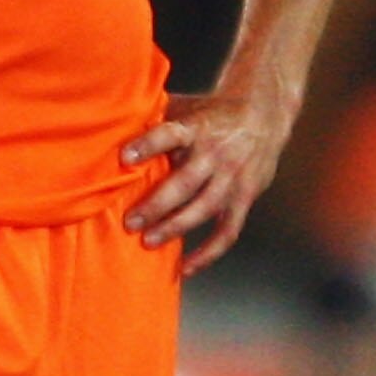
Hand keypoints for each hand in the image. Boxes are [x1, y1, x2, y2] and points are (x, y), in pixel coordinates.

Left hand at [122, 88, 289, 272]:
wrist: (264, 112)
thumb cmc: (213, 113)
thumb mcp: (188, 108)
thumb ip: (157, 120)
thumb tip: (111, 127)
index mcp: (197, 127)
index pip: (170, 134)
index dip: (148, 145)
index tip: (125, 157)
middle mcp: (216, 153)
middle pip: (186, 182)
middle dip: (156, 204)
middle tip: (130, 222)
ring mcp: (233, 177)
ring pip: (204, 208)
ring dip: (176, 227)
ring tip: (149, 241)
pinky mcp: (245, 196)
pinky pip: (228, 230)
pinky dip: (208, 253)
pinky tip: (186, 267)